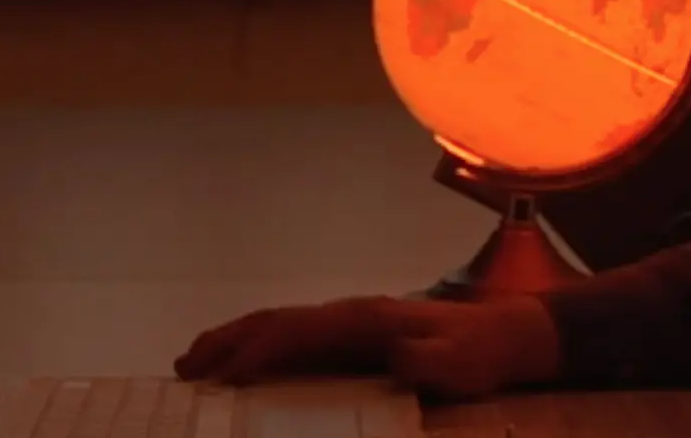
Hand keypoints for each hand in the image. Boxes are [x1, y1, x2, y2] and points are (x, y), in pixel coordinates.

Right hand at [174, 294, 560, 400]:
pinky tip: (242, 366)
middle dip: (227, 341)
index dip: (258, 351)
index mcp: (364, 319)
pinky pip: (292, 338)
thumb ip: (429, 360)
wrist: (506, 333)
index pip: (298, 332)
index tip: (223, 377)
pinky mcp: (350, 337)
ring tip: (194, 363)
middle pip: (274, 321)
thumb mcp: (461, 362)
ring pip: (277, 325)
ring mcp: (347, 321)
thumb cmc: (480, 352)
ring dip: (234, 340)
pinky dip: (258, 346)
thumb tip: (396, 357)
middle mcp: (348, 313)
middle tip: (184, 367)